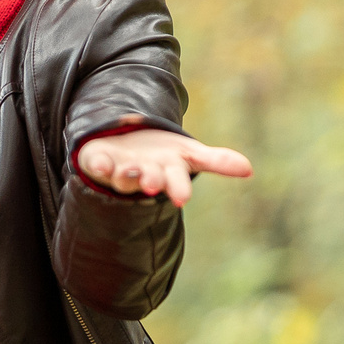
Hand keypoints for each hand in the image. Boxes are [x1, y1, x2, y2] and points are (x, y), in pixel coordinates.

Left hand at [76, 126, 251, 206]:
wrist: (124, 146)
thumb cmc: (160, 156)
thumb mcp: (188, 154)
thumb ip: (216, 161)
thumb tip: (249, 170)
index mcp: (166, 174)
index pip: (174, 182)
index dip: (178, 188)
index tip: (182, 197)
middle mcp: (142, 176)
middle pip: (147, 180)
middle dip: (151, 181)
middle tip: (153, 185)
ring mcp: (118, 170)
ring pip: (121, 176)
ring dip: (126, 174)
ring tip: (131, 170)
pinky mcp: (97, 162)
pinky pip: (94, 165)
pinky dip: (96, 164)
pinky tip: (99, 162)